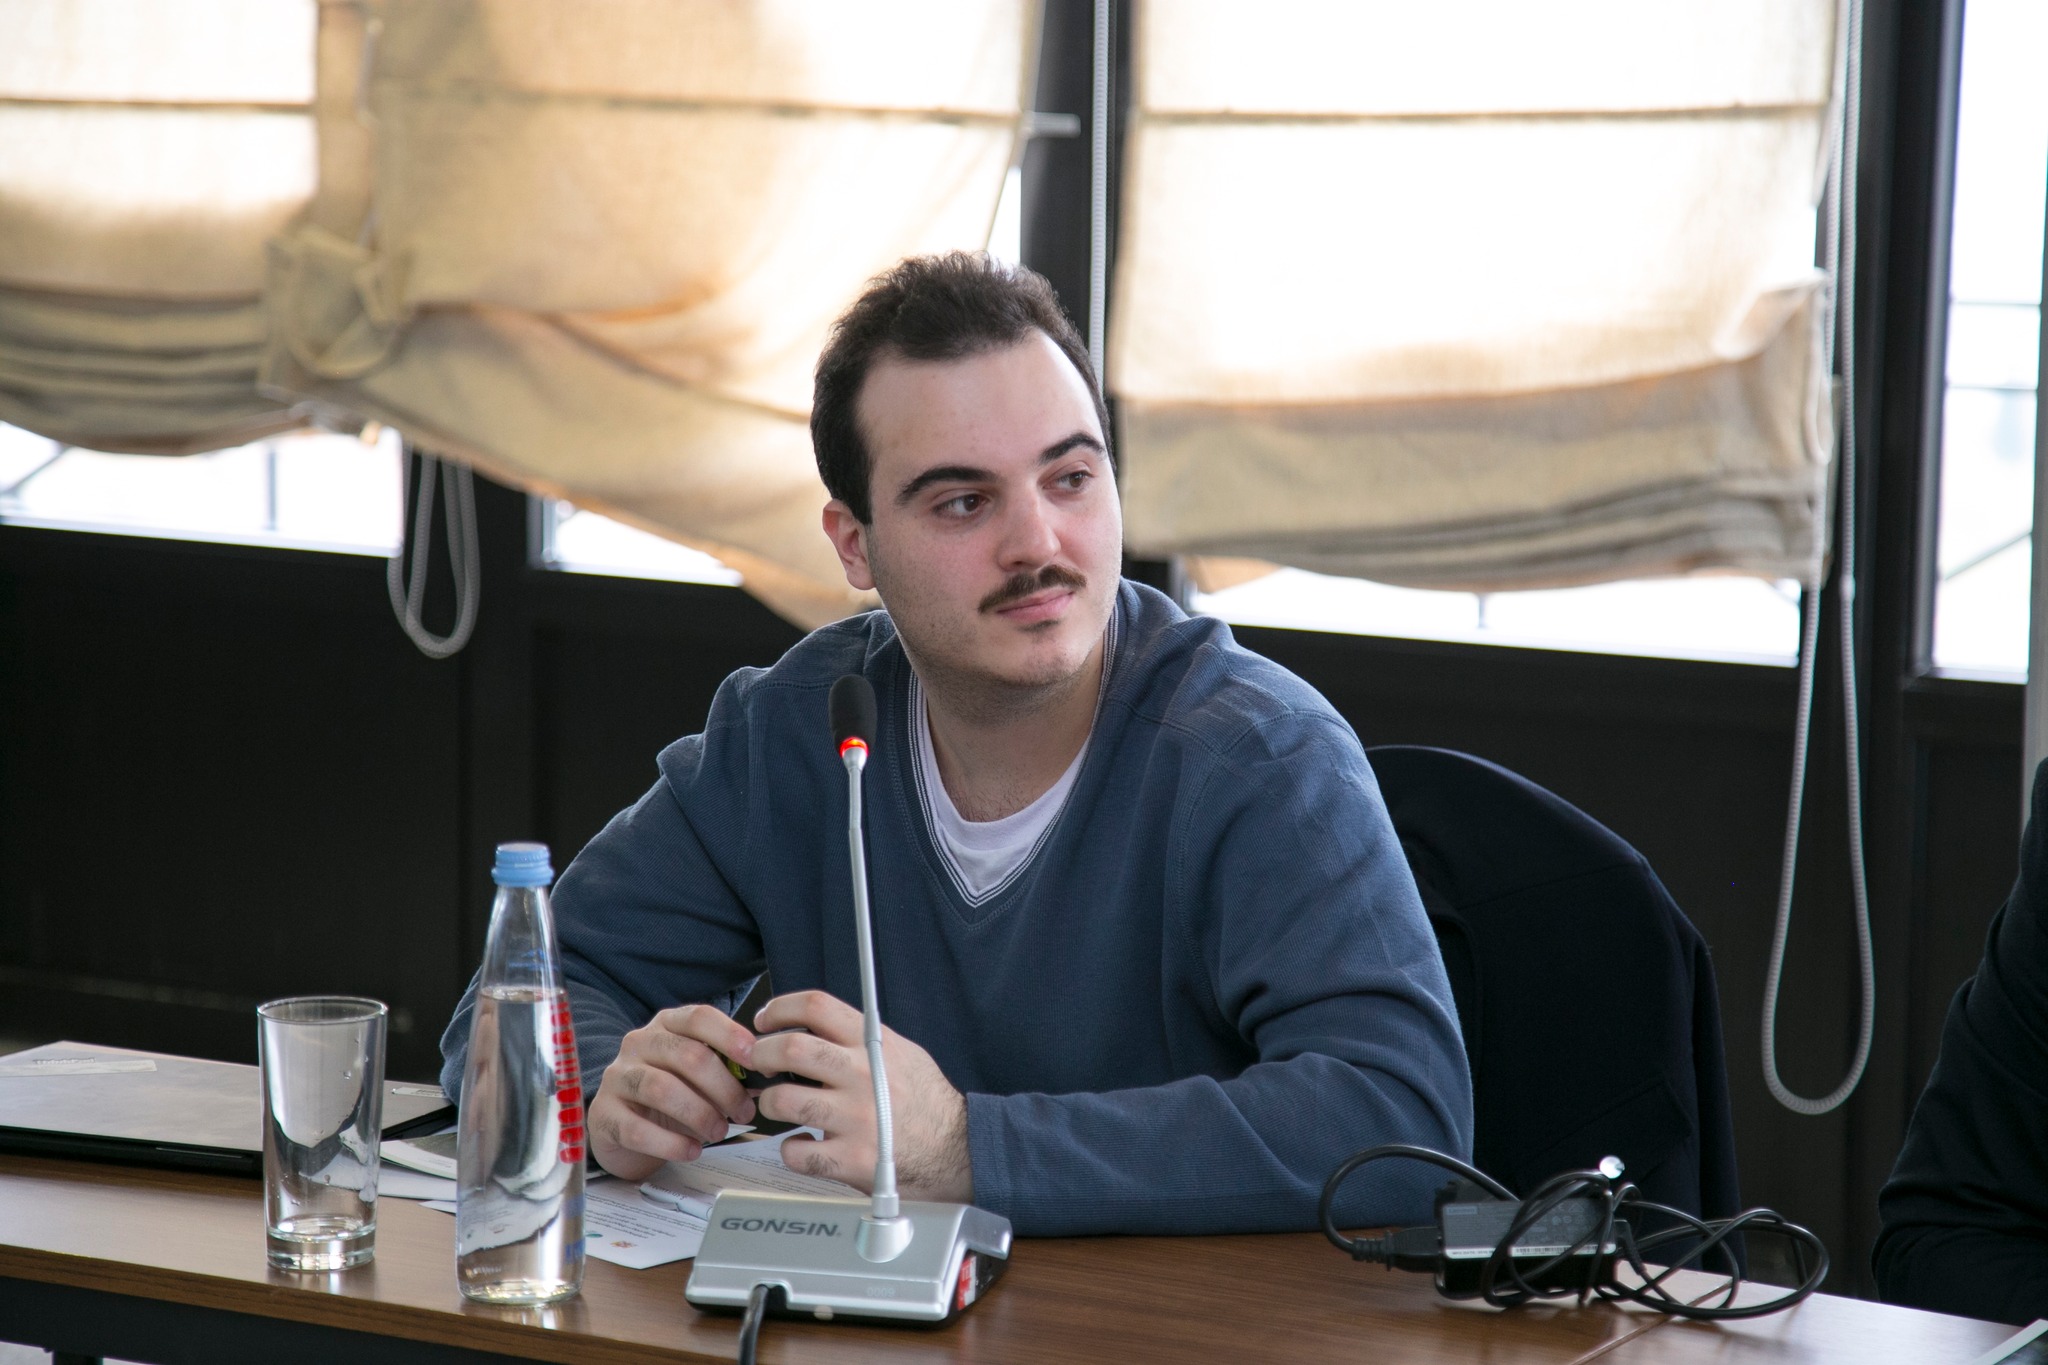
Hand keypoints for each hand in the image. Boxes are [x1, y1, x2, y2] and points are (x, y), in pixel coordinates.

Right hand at [587, 1005, 757, 1180]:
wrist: (622, 1127)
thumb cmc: (670, 1096)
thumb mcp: (698, 1076)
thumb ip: (729, 1071)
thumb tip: (768, 1074)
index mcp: (667, 1025)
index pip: (700, 1017)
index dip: (731, 1036)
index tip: (756, 1059)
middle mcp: (638, 1043)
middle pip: (687, 1056)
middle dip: (724, 1087)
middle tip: (744, 1112)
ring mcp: (617, 1077)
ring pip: (662, 1089)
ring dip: (700, 1114)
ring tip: (719, 1132)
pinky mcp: (604, 1114)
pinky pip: (638, 1129)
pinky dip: (671, 1143)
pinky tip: (692, 1151)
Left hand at [751, 990, 971, 1201]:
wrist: (957, 1148)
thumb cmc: (927, 1101)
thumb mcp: (901, 1052)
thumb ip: (860, 1038)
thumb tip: (814, 1025)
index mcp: (872, 1044)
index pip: (816, 1007)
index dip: (780, 1009)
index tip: (765, 1021)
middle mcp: (862, 1075)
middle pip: (790, 1048)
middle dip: (760, 1053)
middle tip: (758, 1062)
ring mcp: (855, 1118)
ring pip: (784, 1100)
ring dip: (770, 1102)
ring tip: (778, 1105)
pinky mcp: (851, 1158)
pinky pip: (797, 1152)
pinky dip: (790, 1149)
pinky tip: (802, 1144)